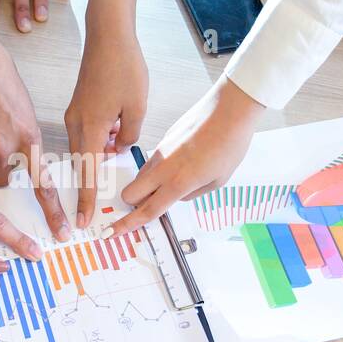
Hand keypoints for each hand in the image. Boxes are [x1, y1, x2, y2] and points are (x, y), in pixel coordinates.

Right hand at [64, 26, 148, 228]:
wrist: (108, 36)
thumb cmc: (123, 69)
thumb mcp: (136, 108)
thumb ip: (129, 136)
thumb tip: (120, 147)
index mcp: (90, 129)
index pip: (88, 174)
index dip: (87, 200)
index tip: (84, 221)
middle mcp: (76, 124)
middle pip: (84, 162)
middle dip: (94, 176)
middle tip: (105, 186)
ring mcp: (74, 114)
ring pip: (87, 146)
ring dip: (102, 150)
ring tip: (122, 129)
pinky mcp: (79, 106)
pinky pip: (88, 132)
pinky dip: (101, 137)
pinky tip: (117, 122)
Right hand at [105, 78, 264, 237]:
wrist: (230, 109)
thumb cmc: (230, 144)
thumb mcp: (218, 180)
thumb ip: (192, 193)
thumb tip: (177, 195)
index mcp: (179, 182)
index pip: (147, 210)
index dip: (128, 224)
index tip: (113, 232)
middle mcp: (163, 168)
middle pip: (130, 194)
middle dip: (135, 203)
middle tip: (153, 202)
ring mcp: (160, 152)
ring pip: (139, 177)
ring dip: (148, 186)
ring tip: (177, 178)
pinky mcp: (162, 140)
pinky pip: (151, 163)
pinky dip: (157, 170)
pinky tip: (182, 162)